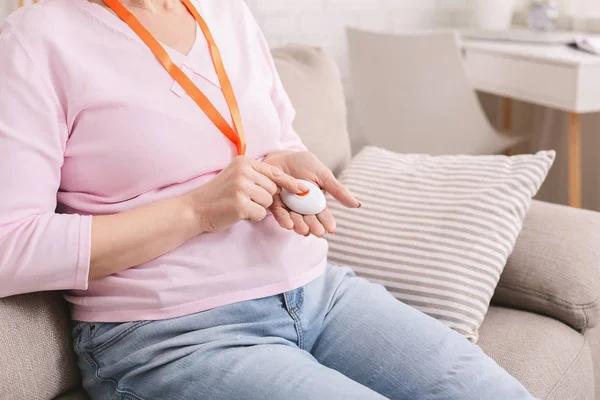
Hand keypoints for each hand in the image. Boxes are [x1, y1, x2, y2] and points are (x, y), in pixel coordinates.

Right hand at [183, 156, 306, 231]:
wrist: (195, 209)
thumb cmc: (219, 195)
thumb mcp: (237, 177)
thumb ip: (257, 177)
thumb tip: (285, 186)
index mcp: (244, 162)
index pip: (274, 172)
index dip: (290, 182)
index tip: (303, 189)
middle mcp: (244, 172)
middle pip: (273, 189)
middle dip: (265, 198)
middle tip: (247, 199)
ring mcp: (241, 188)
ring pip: (268, 202)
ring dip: (258, 208)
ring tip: (241, 205)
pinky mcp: (240, 204)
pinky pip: (260, 214)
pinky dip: (252, 216)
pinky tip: (238, 213)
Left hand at [264, 151, 359, 236]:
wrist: (281, 154)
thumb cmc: (303, 163)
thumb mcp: (323, 175)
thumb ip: (337, 190)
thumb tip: (357, 205)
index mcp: (315, 201)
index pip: (322, 214)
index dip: (327, 221)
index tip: (331, 229)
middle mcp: (302, 206)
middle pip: (308, 219)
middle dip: (314, 226)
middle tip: (318, 233)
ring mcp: (288, 205)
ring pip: (294, 218)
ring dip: (299, 226)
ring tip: (304, 231)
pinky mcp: (274, 202)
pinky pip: (278, 212)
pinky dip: (283, 219)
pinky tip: (288, 225)